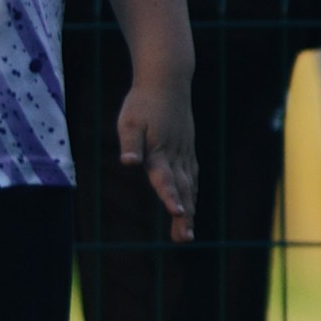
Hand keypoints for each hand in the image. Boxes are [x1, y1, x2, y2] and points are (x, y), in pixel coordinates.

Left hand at [117, 80, 197, 242]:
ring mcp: (184, 153)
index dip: (170, 197)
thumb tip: (128, 163)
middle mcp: (176, 156)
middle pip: (181, 190)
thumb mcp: (130, 123)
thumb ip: (130, 145)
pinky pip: (192, 175)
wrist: (167, 81)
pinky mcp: (186, 148)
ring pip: (188, 186)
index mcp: (160, 153)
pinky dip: (191, 192)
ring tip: (187, 234)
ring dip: (189, 209)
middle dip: (183, 216)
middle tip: (185, 239)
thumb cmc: (142, 103)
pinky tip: (191, 204)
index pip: (165, 180)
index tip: (178, 214)